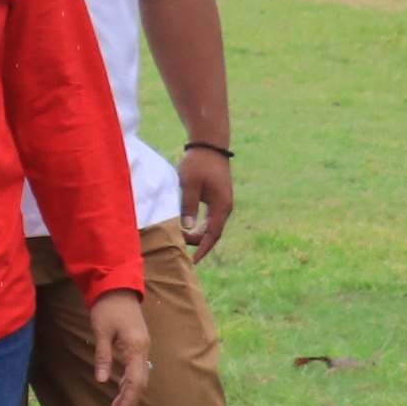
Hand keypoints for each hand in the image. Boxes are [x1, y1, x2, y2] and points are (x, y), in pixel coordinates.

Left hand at [87, 289, 153, 405]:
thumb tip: (103, 380)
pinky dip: (129, 382)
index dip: (128, 400)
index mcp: (136, 347)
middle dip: (129, 401)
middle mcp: (143, 350)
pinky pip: (137, 369)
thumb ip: (103, 356)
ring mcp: (142, 347)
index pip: (135, 381)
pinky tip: (121, 390)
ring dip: (129, 393)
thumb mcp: (101, 331)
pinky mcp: (137, 344)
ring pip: (139, 377)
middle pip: (140, 382)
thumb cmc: (108, 308)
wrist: (118, 287)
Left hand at [176, 147, 235, 262]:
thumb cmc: (198, 164)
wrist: (210, 145)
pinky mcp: (217, 197)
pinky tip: (189, 228)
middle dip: (199, 244)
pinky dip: (201, 226)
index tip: (194, 261)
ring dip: (199, 235)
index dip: (203, 249)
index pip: (213, 235)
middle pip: (213, 233)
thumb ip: (189, 206)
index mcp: (221, 206)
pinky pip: (210, 218)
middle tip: (181, 250)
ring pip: (212, 226)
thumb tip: (187, 228)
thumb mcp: (190, 184)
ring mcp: (222, 202)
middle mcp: (225, 207)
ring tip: (183, 243)